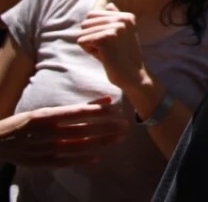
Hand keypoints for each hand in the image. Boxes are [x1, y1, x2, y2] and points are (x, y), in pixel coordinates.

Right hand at [0, 98, 128, 166]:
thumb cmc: (26, 122)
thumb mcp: (47, 111)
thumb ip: (76, 107)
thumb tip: (106, 100)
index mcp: (45, 115)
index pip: (77, 113)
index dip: (98, 112)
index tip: (117, 111)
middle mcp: (45, 132)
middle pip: (81, 130)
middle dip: (105, 128)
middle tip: (126, 125)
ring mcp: (43, 149)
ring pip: (76, 146)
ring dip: (99, 143)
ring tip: (118, 139)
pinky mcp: (41, 163)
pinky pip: (64, 162)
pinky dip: (82, 160)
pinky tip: (98, 158)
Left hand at [77, 4, 147, 92]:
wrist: (133, 75)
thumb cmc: (124, 56)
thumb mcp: (122, 33)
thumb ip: (115, 18)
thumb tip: (109, 4)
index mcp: (127, 16)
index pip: (92, 15)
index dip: (96, 30)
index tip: (111, 42)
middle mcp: (122, 18)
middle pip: (85, 23)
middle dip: (91, 37)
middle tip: (109, 49)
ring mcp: (114, 27)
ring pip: (82, 33)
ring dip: (90, 46)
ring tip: (107, 53)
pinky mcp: (105, 38)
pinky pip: (81, 41)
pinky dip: (89, 51)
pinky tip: (104, 56)